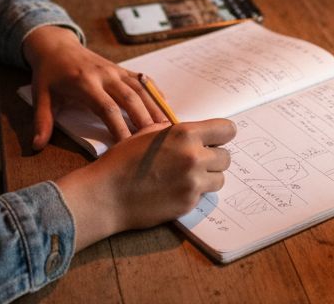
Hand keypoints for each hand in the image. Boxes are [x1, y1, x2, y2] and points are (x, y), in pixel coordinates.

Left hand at [21, 26, 165, 149]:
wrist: (56, 45)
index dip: (119, 128)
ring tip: (168, 128)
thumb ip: (42, 121)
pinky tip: (166, 106)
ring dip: (155, 108)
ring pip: (141, 90)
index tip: (128, 148)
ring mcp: (115, 70)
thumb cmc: (49, 74)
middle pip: (130, 99)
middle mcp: (104, 75)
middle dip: (145, 121)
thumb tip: (36, 146)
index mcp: (85, 83)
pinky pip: (142, 80)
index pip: (107, 109)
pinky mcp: (121, 69)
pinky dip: (155, 92)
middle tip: (157, 142)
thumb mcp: (41, 96)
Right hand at [55, 118, 236, 249]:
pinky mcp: (189, 203)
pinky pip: (204, 195)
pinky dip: (194, 192)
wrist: (106, 195)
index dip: (221, 135)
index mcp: (185, 134)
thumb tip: (191, 133)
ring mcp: (193, 182)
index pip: (227, 130)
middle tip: (196, 161)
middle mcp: (194, 156)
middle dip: (214, 158)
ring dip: (208, 177)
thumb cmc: (122, 161)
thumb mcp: (147, 134)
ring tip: (187, 177)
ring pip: (219, 178)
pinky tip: (175, 189)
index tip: (215, 140)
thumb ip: (173, 131)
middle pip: (226, 156)